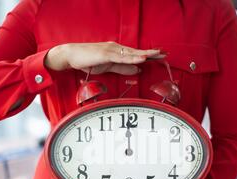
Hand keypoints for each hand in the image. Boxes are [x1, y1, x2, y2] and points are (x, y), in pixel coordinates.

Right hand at [45, 41, 161, 74]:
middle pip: (137, 51)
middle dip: (152, 52)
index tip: (159, 56)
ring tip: (158, 54)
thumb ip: (123, 69)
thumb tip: (137, 70)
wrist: (72, 56)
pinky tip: (142, 58)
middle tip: (165, 53)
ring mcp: (112, 50)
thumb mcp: (108, 67)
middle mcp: (116, 49)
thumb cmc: (88, 61)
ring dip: (145, 53)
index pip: (136, 53)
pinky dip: (133, 57)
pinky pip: (122, 57)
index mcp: (117, 52)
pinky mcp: (106, 54)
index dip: (148, 54)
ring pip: (132, 53)